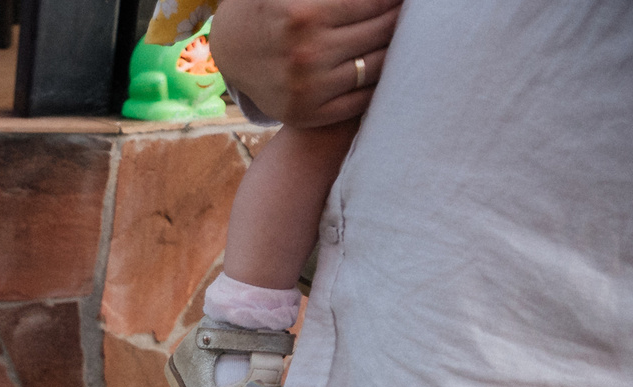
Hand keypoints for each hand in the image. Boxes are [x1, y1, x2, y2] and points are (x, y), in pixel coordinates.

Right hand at [210, 0, 398, 124]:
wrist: (232, 47)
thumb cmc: (275, 6)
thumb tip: (390, 0)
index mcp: (305, 16)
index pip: (378, 4)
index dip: (400, 1)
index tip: (410, 2)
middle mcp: (306, 55)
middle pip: (382, 32)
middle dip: (402, 20)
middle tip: (414, 16)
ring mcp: (306, 88)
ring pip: (378, 65)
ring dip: (398, 50)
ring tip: (406, 38)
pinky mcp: (306, 113)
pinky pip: (362, 98)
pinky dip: (380, 81)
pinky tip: (386, 65)